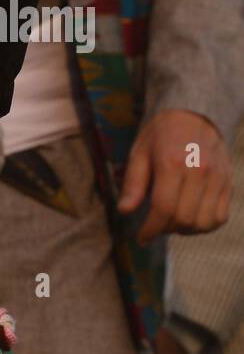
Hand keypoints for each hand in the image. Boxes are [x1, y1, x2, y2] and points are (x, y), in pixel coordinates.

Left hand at [118, 110, 230, 244]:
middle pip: (184, 218)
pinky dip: (205, 225)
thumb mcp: (139, 153)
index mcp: (173, 163)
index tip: (141, 238)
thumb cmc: (161, 135)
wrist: (195, 115)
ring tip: (171, 222)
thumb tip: (124, 211)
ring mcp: (218, 178)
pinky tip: (190, 218)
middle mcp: (200, 172)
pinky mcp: (228, 183)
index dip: (151, 229)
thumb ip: (133, 183)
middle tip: (154, 227)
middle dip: (165, 230)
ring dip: (185, 230)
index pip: (164, 208)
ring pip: (205, 222)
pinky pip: (221, 217)